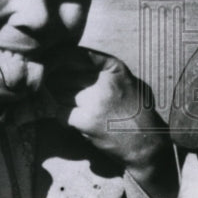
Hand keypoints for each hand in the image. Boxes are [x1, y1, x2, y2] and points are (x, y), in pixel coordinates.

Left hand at [48, 48, 176, 197]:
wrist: (145, 143)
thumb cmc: (136, 111)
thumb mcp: (127, 81)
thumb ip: (104, 71)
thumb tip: (71, 61)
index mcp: (114, 68)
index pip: (77, 54)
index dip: (59, 58)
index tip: (52, 64)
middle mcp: (104, 81)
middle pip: (64, 73)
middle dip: (57, 81)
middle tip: (57, 89)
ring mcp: (95, 101)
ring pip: (60, 92)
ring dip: (59, 99)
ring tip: (70, 105)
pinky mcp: (87, 121)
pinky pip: (61, 112)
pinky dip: (62, 116)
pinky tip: (72, 120)